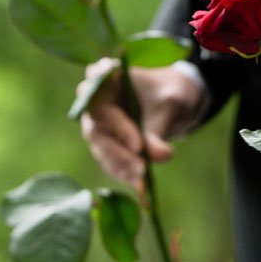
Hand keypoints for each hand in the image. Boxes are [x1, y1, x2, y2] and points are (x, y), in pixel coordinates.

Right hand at [79, 59, 204, 187]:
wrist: (168, 101)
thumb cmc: (166, 93)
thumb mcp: (168, 105)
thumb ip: (159, 127)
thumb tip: (160, 155)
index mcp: (104, 77)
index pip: (98, 99)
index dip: (114, 121)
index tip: (137, 144)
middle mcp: (92, 100)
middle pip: (96, 128)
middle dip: (119, 151)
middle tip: (143, 168)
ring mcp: (94, 123)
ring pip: (100, 147)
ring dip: (120, 165)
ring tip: (143, 179)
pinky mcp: (101, 143)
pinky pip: (107, 159)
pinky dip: (122, 172)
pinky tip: (139, 184)